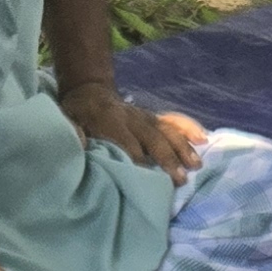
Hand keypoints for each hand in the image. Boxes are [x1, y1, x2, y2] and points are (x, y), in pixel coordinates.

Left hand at [58, 79, 205, 184]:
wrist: (89, 90)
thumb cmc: (78, 114)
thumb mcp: (68, 121)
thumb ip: (74, 132)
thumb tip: (80, 142)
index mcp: (110, 121)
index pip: (127, 145)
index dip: (138, 162)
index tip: (149, 179)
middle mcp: (132, 118)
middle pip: (153, 139)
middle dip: (167, 159)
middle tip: (180, 179)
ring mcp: (145, 117)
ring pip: (167, 131)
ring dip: (183, 148)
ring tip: (196, 165)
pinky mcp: (153, 117)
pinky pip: (173, 121)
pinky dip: (188, 128)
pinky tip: (203, 138)